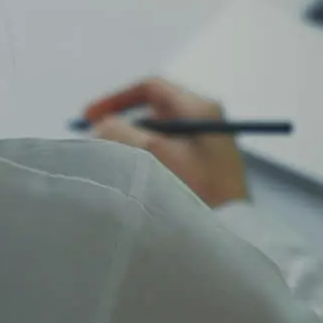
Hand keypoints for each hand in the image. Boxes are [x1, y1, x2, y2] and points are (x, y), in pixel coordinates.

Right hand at [82, 77, 249, 207]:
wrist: (232, 234)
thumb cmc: (197, 189)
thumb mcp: (154, 153)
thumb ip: (121, 132)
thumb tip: (101, 125)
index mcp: (200, 108)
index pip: (151, 88)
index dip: (116, 99)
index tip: (90, 117)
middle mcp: (205, 121)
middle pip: (153, 112)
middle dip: (122, 126)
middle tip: (99, 144)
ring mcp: (207, 146)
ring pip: (158, 136)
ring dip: (133, 146)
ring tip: (114, 165)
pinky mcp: (205, 169)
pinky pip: (168, 155)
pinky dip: (147, 161)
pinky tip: (134, 180)